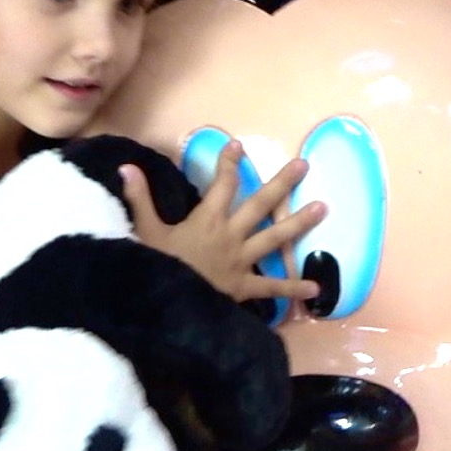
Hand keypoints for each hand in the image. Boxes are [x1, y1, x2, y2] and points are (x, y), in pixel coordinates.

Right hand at [120, 140, 324, 304]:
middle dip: (282, 183)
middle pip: (261, 204)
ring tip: (324, 208)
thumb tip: (126, 166)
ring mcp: (242, 261)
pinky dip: (293, 289)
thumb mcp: (144, 231)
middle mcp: (231, 235)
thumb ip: (139, 198)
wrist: (164, 305)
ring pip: (275, 238)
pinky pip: (272, 288)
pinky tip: (317, 289)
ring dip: (299, 223)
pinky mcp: (245, 286)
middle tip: (304, 165)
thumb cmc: (154, 266)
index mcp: (207, 219)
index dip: (229, 163)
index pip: (223, 184)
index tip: (238, 146)